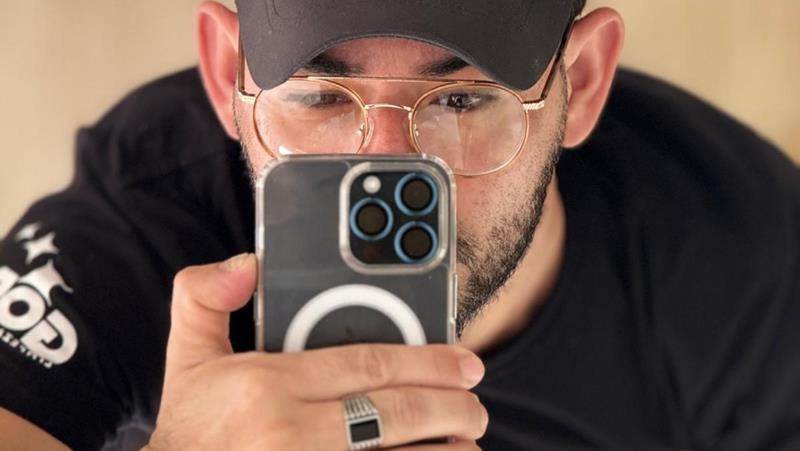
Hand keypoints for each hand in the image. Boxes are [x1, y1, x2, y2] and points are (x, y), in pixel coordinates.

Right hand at [144, 253, 487, 450]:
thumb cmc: (191, 428)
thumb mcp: (187, 357)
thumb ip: (204, 297)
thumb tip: (247, 264)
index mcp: (267, 384)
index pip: (366, 364)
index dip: (425, 360)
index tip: (462, 361)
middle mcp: (290, 432)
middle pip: (392, 414)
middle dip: (449, 407)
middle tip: (475, 402)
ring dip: (444, 450)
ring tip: (467, 438)